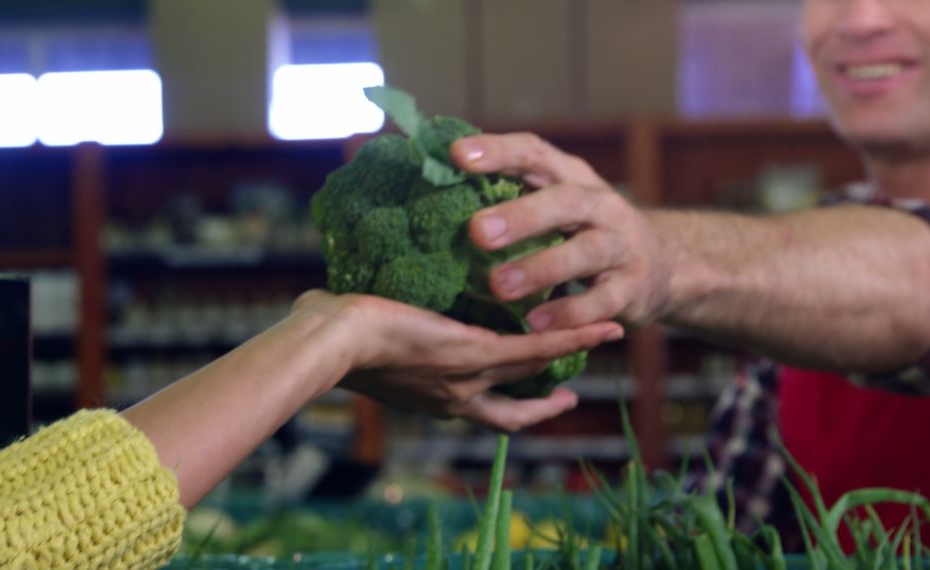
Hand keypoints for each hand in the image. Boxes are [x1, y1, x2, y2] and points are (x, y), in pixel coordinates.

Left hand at [293, 290, 623, 431]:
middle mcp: (455, 398)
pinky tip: (598, 326)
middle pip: (513, 403)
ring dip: (569, 354)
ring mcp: (468, 378)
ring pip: (532, 370)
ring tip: (604, 334)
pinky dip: (570, 339)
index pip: (477, 407)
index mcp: (429, 397)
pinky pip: (536, 349)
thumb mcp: (353, 338)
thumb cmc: (325, 336)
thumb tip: (325, 300)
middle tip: (568, 392)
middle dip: (542, 401)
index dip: (505, 407)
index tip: (518, 400)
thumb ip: (357, 327)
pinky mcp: (476, 353)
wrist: (330, 343)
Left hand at [451, 133, 675, 329]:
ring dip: (540, 268)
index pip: (534, 153)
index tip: (456, 156)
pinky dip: (569, 313)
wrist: (662, 267)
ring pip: (585, 252)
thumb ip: (508, 196)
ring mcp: (621, 246)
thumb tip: (435, 185)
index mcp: (572, 177)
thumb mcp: (553, 206)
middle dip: (521, 216)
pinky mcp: (632, 288)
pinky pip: (602, 301)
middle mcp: (600, 205)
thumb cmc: (582, 232)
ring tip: (499, 287)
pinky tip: (536, 324)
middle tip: (477, 232)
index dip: (498, 152)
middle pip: (564, 201)